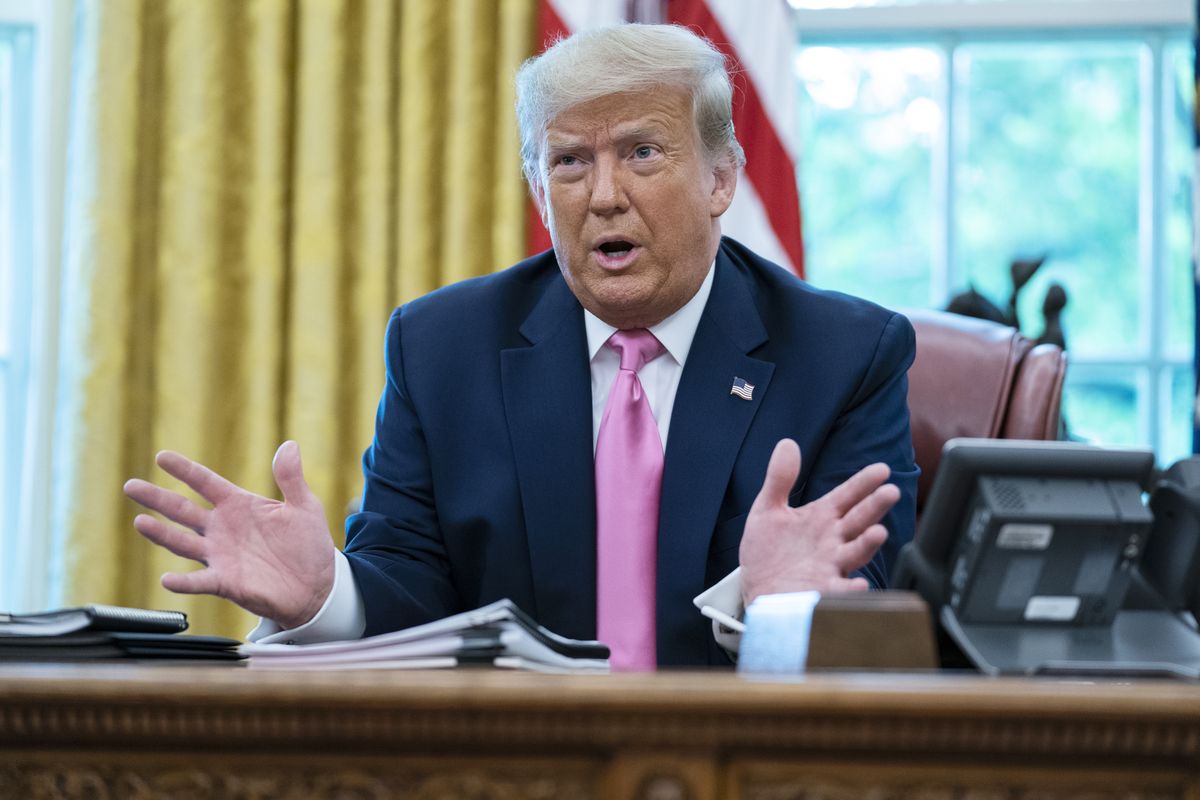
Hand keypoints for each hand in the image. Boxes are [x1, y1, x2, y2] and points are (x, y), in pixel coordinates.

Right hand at [123, 441, 335, 628]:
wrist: (317, 584)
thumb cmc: (308, 544)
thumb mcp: (304, 506)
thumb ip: (291, 478)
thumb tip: (290, 444)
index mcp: (238, 505)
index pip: (205, 482)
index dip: (185, 470)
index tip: (162, 457)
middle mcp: (222, 528)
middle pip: (182, 510)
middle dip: (156, 498)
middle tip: (131, 486)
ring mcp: (220, 555)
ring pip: (182, 542)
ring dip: (161, 534)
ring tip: (140, 522)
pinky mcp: (226, 582)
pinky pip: (200, 581)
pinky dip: (183, 582)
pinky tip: (167, 579)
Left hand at [739, 439, 898, 606]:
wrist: (757, 591)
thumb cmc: (767, 552)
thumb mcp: (767, 510)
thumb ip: (779, 479)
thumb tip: (787, 443)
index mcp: (821, 518)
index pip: (847, 495)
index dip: (863, 482)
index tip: (881, 469)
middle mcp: (832, 540)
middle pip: (858, 520)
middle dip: (874, 506)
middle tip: (890, 491)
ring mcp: (830, 566)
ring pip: (856, 552)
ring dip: (868, 543)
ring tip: (879, 532)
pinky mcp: (822, 591)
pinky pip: (841, 591)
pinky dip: (851, 588)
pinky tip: (859, 583)